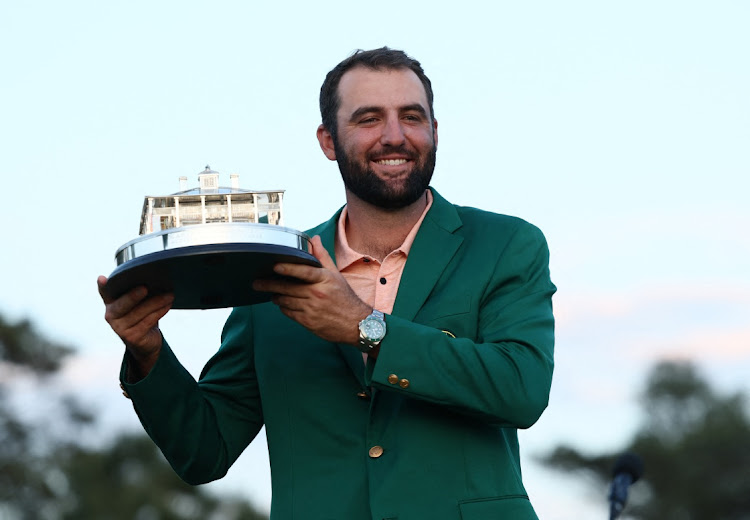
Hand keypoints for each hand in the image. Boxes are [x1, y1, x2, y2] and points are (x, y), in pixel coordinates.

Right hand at [97, 276, 173, 377]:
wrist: (146, 341)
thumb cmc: (143, 315)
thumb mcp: (139, 302)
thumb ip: (139, 290)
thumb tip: (156, 278)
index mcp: (111, 302)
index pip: (105, 292)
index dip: (103, 286)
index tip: (102, 278)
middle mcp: (111, 315)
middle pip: (122, 304)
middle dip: (133, 296)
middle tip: (145, 288)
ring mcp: (120, 328)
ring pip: (139, 312)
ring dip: (156, 302)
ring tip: (169, 295)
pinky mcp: (132, 337)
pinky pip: (147, 321)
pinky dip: (159, 312)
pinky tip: (168, 305)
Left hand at [253, 235, 370, 344]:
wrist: (355, 324)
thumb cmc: (345, 298)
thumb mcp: (336, 275)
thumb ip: (322, 257)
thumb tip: (314, 239)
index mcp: (325, 280)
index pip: (304, 272)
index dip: (289, 268)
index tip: (275, 266)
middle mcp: (317, 294)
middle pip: (288, 288)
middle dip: (270, 285)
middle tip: (256, 282)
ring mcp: (312, 309)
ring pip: (285, 301)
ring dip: (276, 296)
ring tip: (272, 292)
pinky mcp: (308, 322)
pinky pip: (289, 313)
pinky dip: (283, 308)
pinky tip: (283, 304)